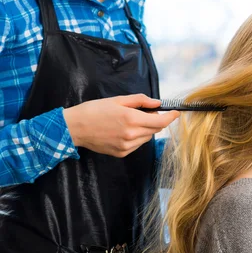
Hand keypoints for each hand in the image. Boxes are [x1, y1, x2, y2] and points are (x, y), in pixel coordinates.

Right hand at [63, 94, 179, 157]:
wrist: (75, 128)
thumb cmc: (95, 110)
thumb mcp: (118, 100)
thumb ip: (141, 101)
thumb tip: (158, 103)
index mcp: (132, 119)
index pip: (161, 121)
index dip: (171, 117)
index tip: (176, 112)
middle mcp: (131, 135)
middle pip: (156, 129)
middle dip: (156, 120)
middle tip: (147, 111)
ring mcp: (127, 146)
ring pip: (147, 137)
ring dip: (146, 129)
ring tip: (132, 120)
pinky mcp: (122, 153)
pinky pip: (138, 144)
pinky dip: (137, 137)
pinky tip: (125, 130)